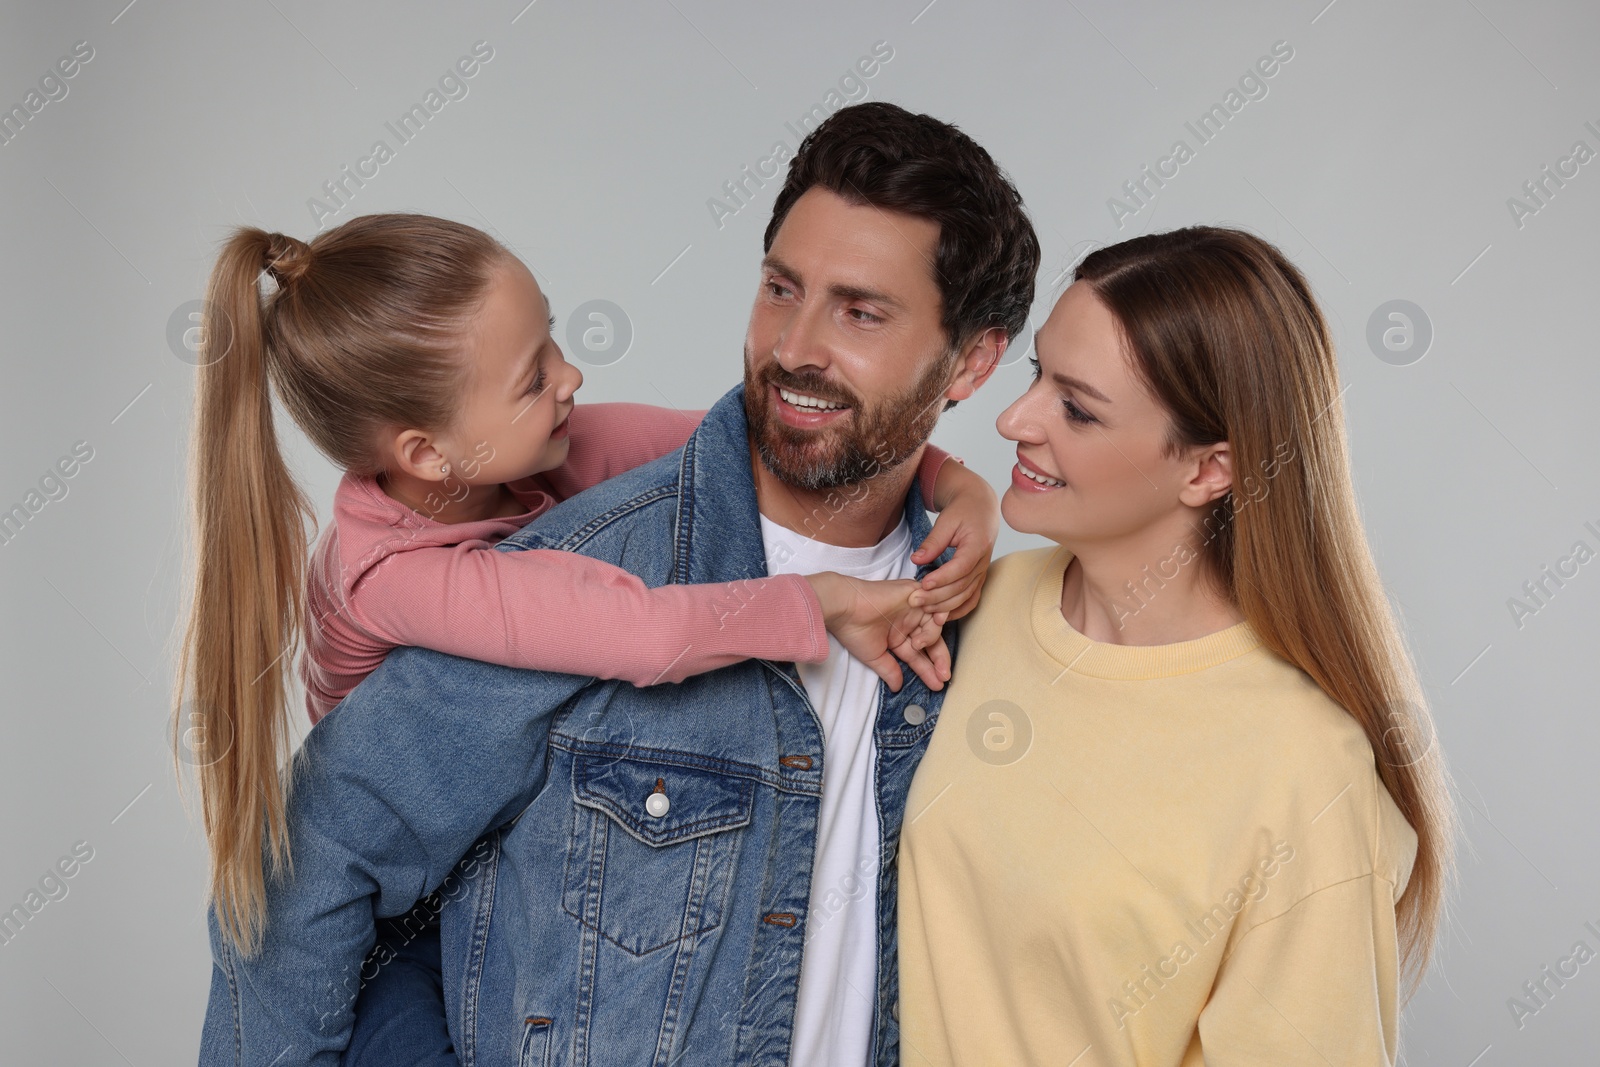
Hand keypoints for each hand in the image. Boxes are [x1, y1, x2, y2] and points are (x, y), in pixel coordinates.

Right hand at [805, 572, 950, 691]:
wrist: (845, 608)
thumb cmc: (854, 630)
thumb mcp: (875, 656)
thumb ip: (890, 670)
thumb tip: (897, 688)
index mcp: (897, 635)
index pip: (918, 654)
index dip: (928, 670)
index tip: (938, 685)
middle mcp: (907, 622)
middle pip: (931, 641)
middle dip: (940, 659)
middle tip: (945, 675)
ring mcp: (912, 608)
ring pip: (934, 625)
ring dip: (931, 637)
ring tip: (917, 644)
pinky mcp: (914, 593)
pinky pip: (934, 602)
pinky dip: (938, 613)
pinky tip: (936, 622)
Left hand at [910, 463, 998, 621]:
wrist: (980, 509)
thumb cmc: (963, 511)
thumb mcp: (946, 520)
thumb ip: (933, 541)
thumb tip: (916, 559)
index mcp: (978, 545)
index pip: (961, 567)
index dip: (942, 578)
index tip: (923, 584)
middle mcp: (983, 562)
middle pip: (962, 586)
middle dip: (938, 596)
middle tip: (915, 600)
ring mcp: (983, 572)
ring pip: (966, 596)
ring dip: (944, 606)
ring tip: (923, 608)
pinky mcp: (979, 578)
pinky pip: (971, 599)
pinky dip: (958, 610)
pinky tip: (941, 615)